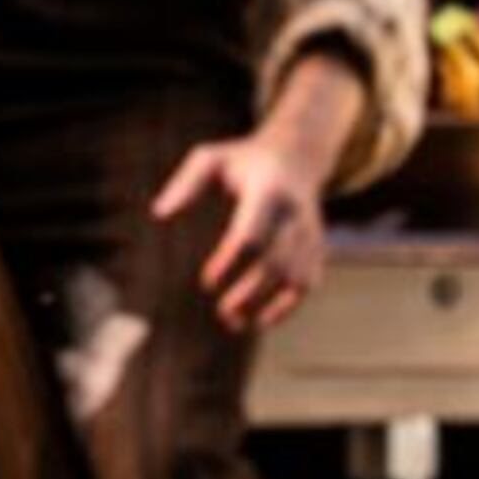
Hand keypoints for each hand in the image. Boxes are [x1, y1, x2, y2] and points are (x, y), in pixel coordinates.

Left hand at [151, 133, 329, 333]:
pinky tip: (261, 320)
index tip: (207, 283)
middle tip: (222, 312)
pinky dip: (288, 307)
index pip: (250, 234)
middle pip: (274, 263)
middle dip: (248, 294)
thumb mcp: (212, 158)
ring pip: (296, 278)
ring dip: (268, 307)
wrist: (297, 156)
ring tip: (236, 323)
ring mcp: (310, 230)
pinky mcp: (318, 245)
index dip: (228, 263)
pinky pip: (309, 282)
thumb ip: (186, 183)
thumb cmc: (243, 161)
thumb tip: (160, 214)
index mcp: (268, 189)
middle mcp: (294, 211)